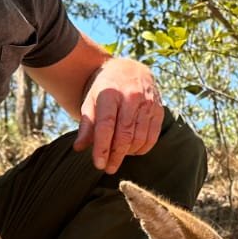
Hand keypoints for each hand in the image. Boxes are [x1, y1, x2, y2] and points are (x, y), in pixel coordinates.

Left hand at [74, 56, 163, 173]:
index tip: (99, 164)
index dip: (103, 147)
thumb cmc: (106, 89)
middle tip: (108, 168)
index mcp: (110, 93)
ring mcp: (148, 103)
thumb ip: (86, 125)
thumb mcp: (91, 101)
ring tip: (118, 156)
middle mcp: (131, 97)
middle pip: (125, 134)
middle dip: (116, 155)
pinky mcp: (159, 110)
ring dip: (128, 152)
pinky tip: (133, 150)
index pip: (106, 125)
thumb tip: (79, 148)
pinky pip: (152, 136)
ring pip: (140, 137)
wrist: (129, 70)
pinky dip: (142, 148)